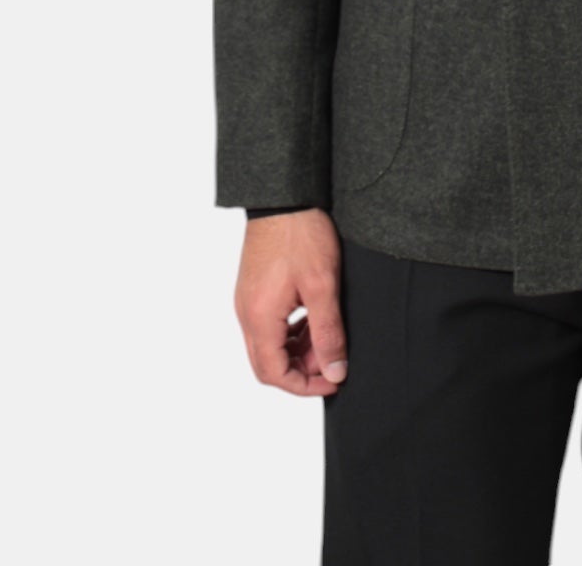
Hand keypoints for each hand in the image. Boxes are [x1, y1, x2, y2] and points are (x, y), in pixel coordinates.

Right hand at [233, 208, 348, 397]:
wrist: (284, 196)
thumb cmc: (301, 234)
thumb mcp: (322, 286)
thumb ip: (328, 332)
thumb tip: (335, 371)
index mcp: (259, 317)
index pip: (273, 373)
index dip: (304, 386)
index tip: (333, 380)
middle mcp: (246, 313)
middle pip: (267, 364)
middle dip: (301, 371)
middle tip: (332, 361)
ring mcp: (247, 300)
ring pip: (268, 345)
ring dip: (297, 350)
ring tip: (328, 338)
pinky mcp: (253, 288)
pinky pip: (268, 325)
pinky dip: (290, 332)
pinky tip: (313, 321)